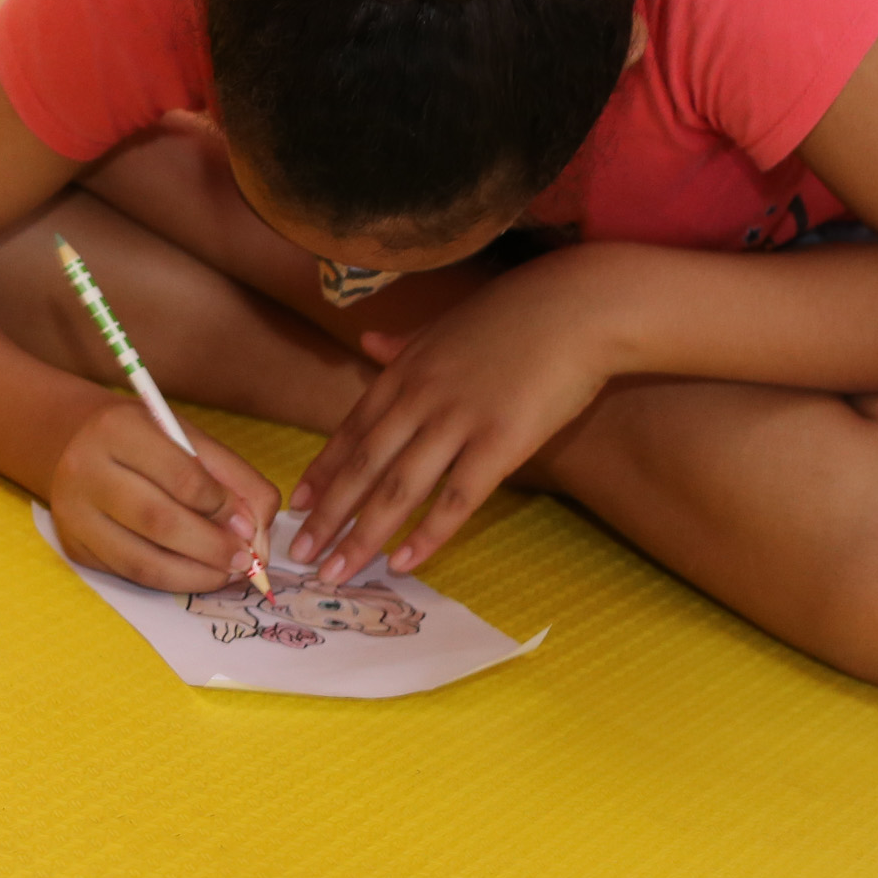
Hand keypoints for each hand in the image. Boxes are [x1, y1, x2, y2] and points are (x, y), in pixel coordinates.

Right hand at [46, 399, 281, 591]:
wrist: (76, 446)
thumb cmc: (145, 442)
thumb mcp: (188, 439)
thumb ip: (232, 477)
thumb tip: (257, 532)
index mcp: (119, 429)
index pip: (181, 476)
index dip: (223, 507)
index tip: (250, 526)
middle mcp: (86, 469)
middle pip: (158, 521)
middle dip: (212, 547)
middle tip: (247, 561)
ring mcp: (74, 513)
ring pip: (142, 560)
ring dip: (195, 574)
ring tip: (228, 574)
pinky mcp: (75, 546)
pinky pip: (130, 574)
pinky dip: (172, 581)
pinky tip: (198, 575)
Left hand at [290, 251, 621, 580]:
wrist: (580, 305)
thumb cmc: (518, 312)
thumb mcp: (447, 323)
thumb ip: (403, 342)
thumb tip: (366, 340)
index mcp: (405, 370)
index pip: (352, 429)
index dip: (324, 470)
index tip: (297, 504)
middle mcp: (420, 398)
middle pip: (364, 466)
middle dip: (327, 515)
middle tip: (298, 554)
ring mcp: (458, 420)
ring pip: (399, 489)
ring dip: (362, 535)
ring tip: (334, 572)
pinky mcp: (500, 442)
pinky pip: (456, 498)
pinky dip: (427, 534)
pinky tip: (403, 563)